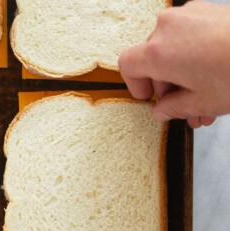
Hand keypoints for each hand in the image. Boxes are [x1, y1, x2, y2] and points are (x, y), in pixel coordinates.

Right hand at [119, 2, 229, 127]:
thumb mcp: (202, 102)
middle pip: (153, 62)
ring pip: (172, 52)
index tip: (149, 97)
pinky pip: (188, 39)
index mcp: (158, 52)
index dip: (135, 85)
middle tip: (185, 109)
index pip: (128, 65)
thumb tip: (163, 110)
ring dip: (183, 78)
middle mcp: (168, 28)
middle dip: (169, 89)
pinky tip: (211, 79)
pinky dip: (193, 60)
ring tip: (203, 102)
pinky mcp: (206, 11)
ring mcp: (188, 15)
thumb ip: (174, 108)